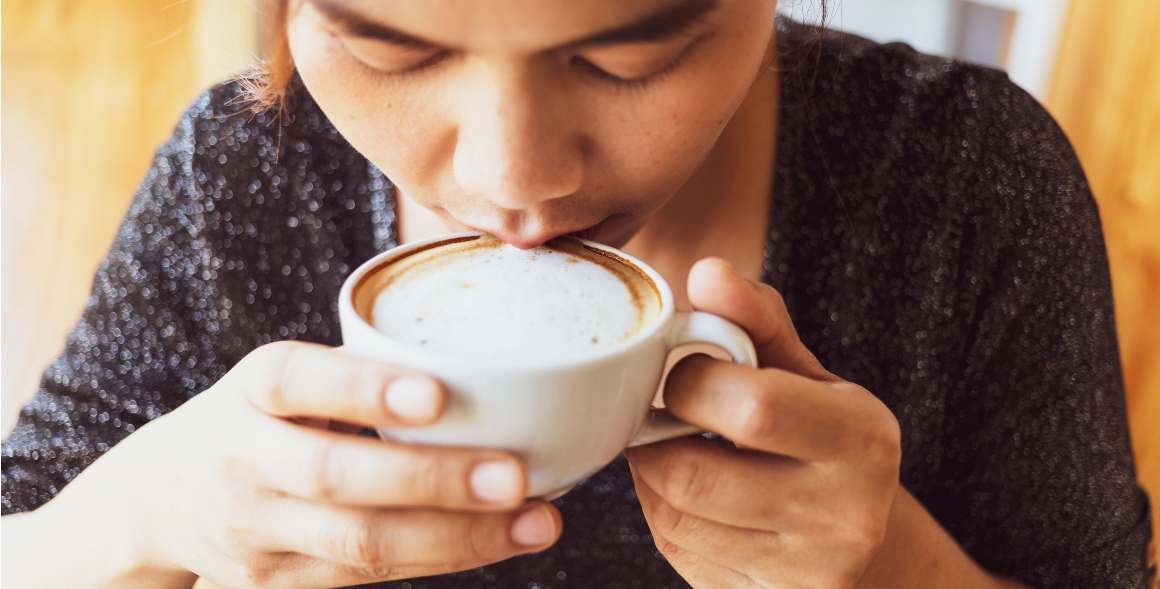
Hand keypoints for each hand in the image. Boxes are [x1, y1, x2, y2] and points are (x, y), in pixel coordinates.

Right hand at [48, 341, 561, 587]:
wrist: (156, 500)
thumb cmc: (256, 420)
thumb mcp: (279, 379)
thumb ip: (356, 372)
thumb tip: (490, 361)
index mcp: (251, 391)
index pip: (295, 381)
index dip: (365, 389)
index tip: (438, 395)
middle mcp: (244, 460)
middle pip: (335, 476)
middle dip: (432, 480)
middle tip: (516, 475)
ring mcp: (255, 532)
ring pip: (359, 542)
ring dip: (457, 536)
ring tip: (537, 522)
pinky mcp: (275, 582)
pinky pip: (368, 576)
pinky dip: (443, 558)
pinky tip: (502, 541)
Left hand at [624, 258, 900, 588]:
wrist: (867, 549)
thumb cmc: (824, 442)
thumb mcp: (806, 375)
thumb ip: (757, 321)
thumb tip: (706, 273)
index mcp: (861, 439)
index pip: (753, 406)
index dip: (691, 382)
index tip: (684, 372)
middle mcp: (843, 515)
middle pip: (692, 474)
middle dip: (656, 436)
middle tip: (663, 414)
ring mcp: (804, 572)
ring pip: (673, 516)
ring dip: (652, 475)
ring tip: (677, 449)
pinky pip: (678, 550)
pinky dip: (664, 512)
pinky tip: (691, 494)